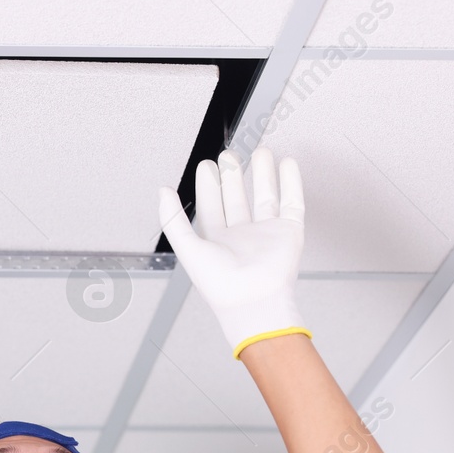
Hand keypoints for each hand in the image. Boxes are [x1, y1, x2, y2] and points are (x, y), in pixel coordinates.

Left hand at [160, 147, 307, 358]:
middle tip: (229, 155)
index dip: (208, 185)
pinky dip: (290, 182)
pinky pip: (291, 202)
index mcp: (216, 242)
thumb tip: (162, 191)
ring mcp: (266, 234)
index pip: (211, 207)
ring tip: (261, 152)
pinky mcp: (289, 232)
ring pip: (265, 197)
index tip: (207, 165)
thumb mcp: (187, 247)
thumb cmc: (220, 284)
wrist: (254, 300)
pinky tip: (287, 164)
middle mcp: (241, 237)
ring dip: (263, 175)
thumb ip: (172, 219)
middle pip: (236, 200)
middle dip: (233, 176)